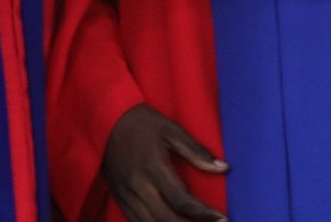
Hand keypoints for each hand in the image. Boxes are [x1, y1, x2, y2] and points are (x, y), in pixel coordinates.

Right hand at [102, 104, 227, 221]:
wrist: (105, 119)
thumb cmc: (142, 122)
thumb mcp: (171, 129)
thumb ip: (196, 151)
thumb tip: (224, 168)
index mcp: (153, 167)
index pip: (181, 200)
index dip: (203, 213)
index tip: (221, 218)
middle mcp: (138, 185)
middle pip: (166, 219)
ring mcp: (125, 194)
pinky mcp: (119, 198)